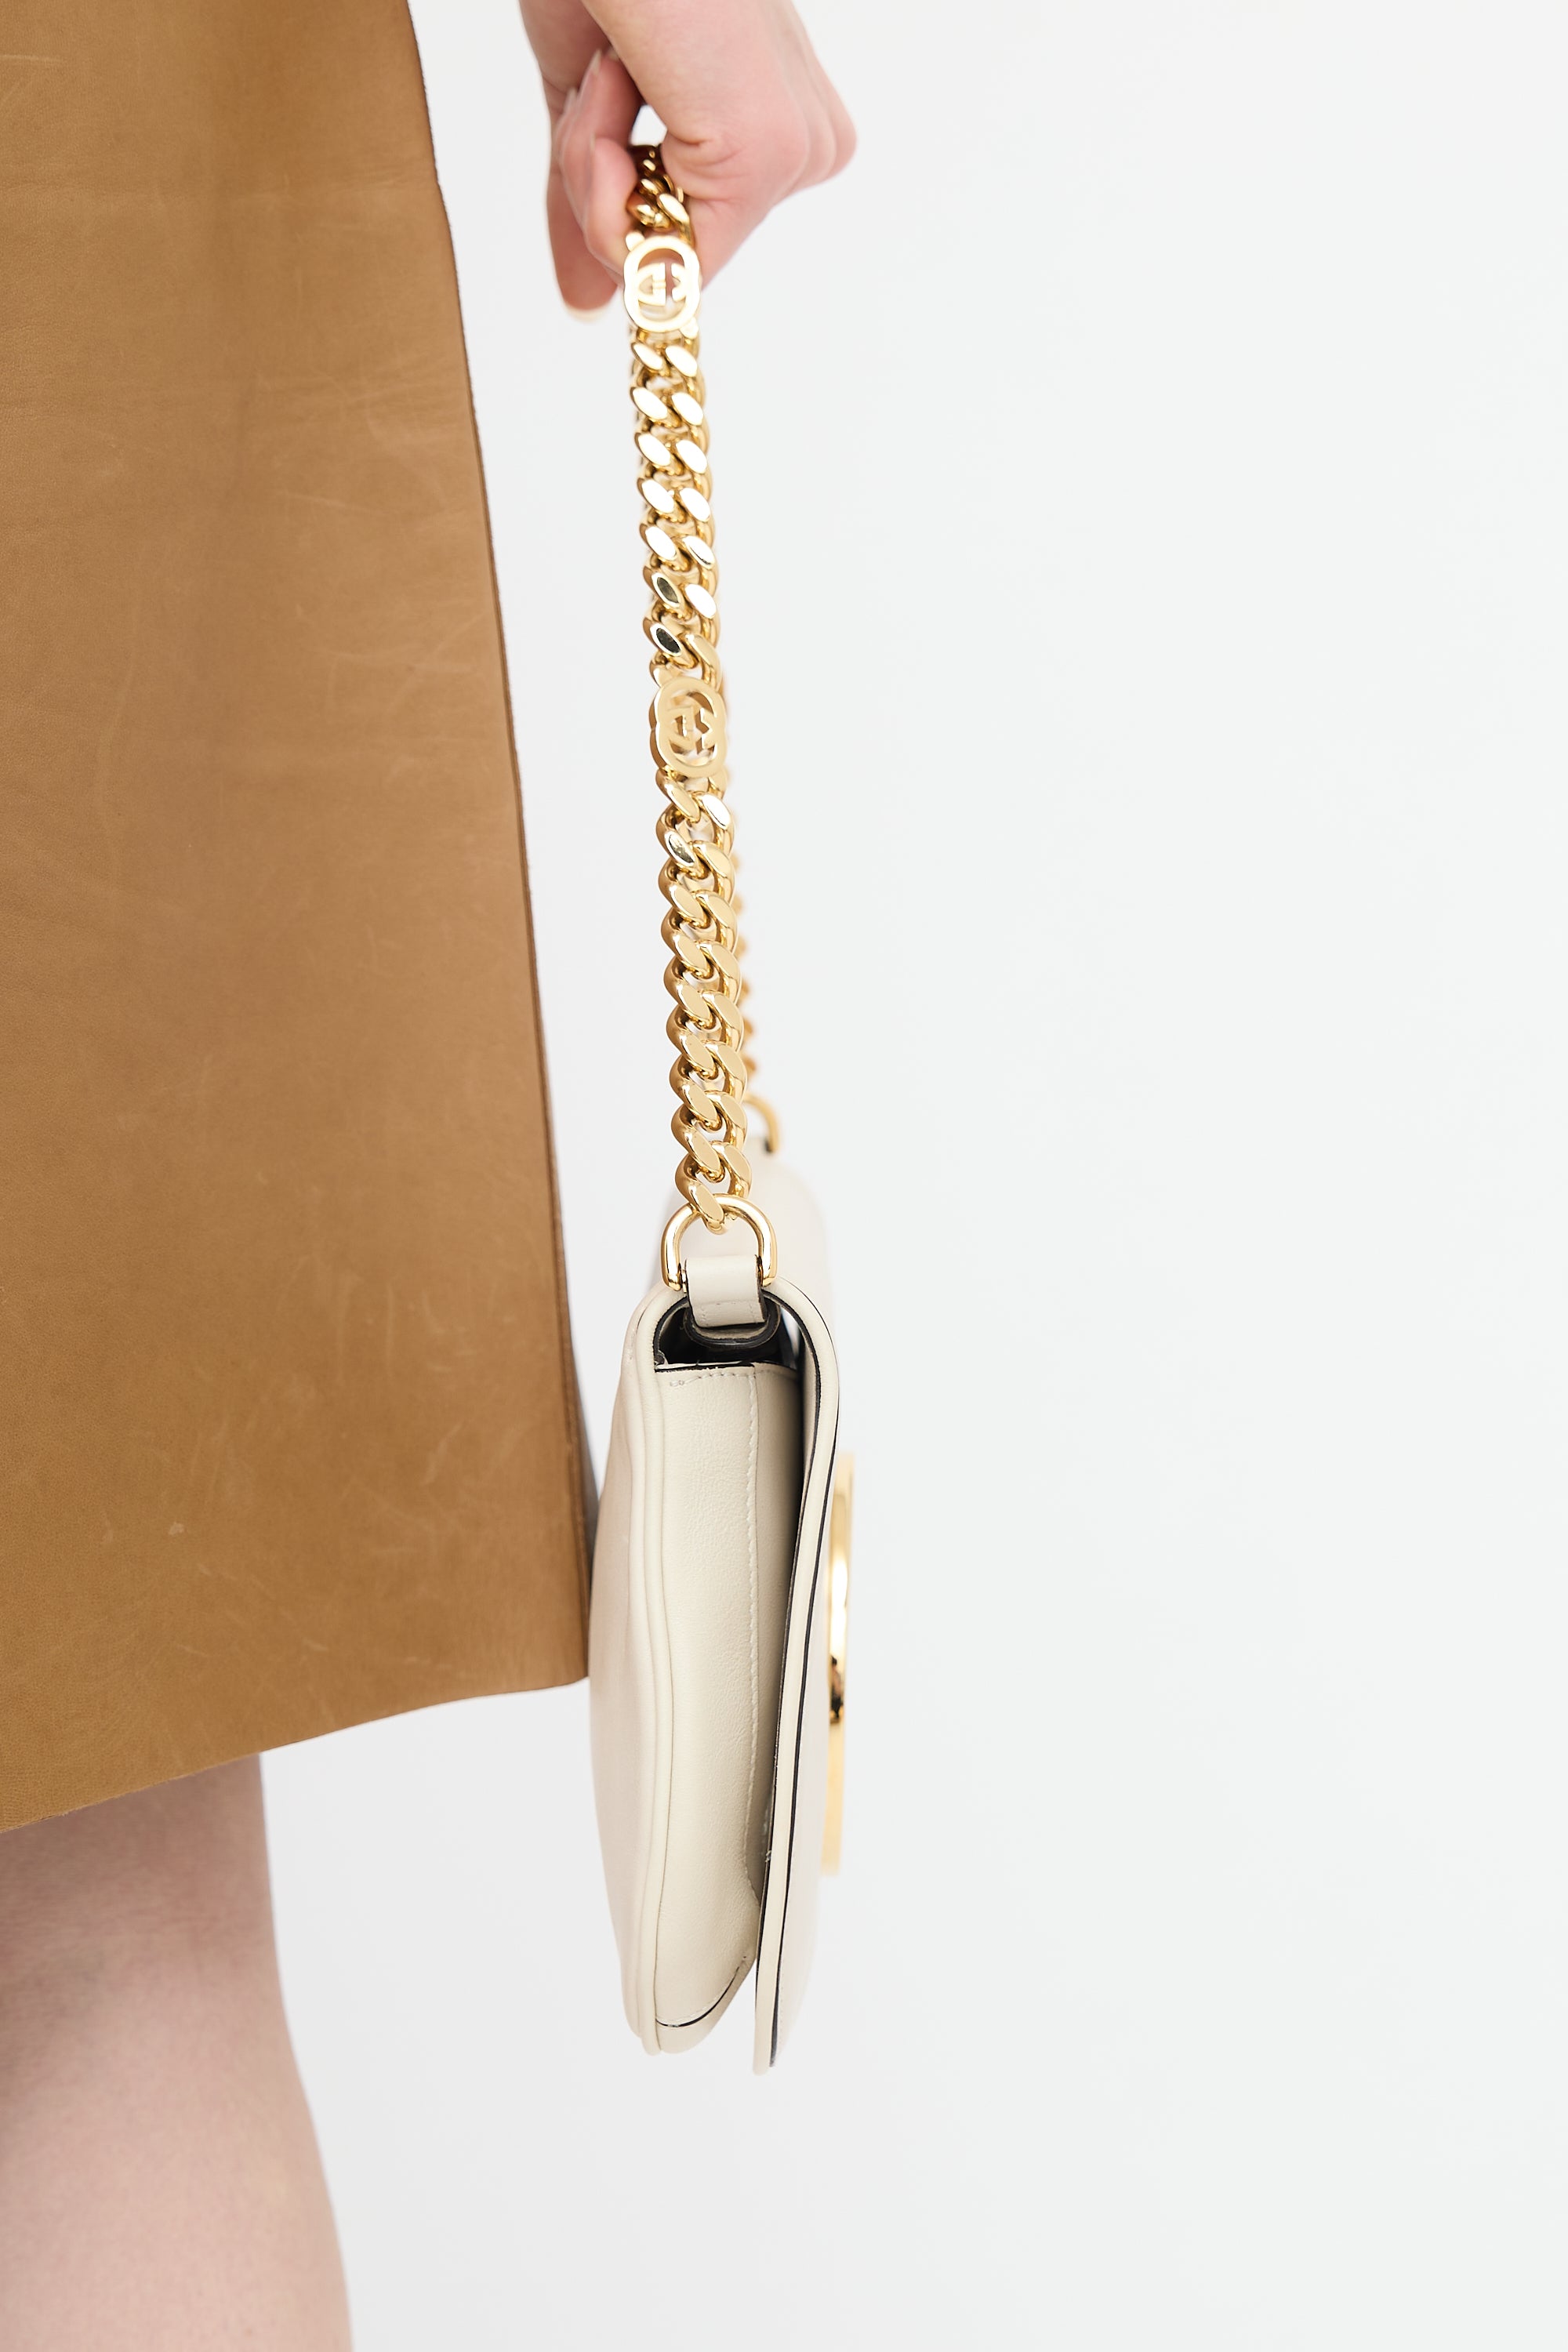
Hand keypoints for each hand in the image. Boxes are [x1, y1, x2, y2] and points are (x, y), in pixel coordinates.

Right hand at [518, 0, 854, 308]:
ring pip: (656, 255)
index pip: (683, 241)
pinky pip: (650, 244)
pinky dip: (595, 163)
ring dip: (593, 159)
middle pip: (670, 256)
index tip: (606, 100)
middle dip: (599, 175)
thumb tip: (589, 303)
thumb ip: (598, 209)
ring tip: (616, 60)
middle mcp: (808, 145)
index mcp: (782, 127)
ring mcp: (795, 155)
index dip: (607, 191)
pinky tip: (620, 73)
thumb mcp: (590, 107)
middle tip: (610, 69)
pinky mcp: (762, 157)